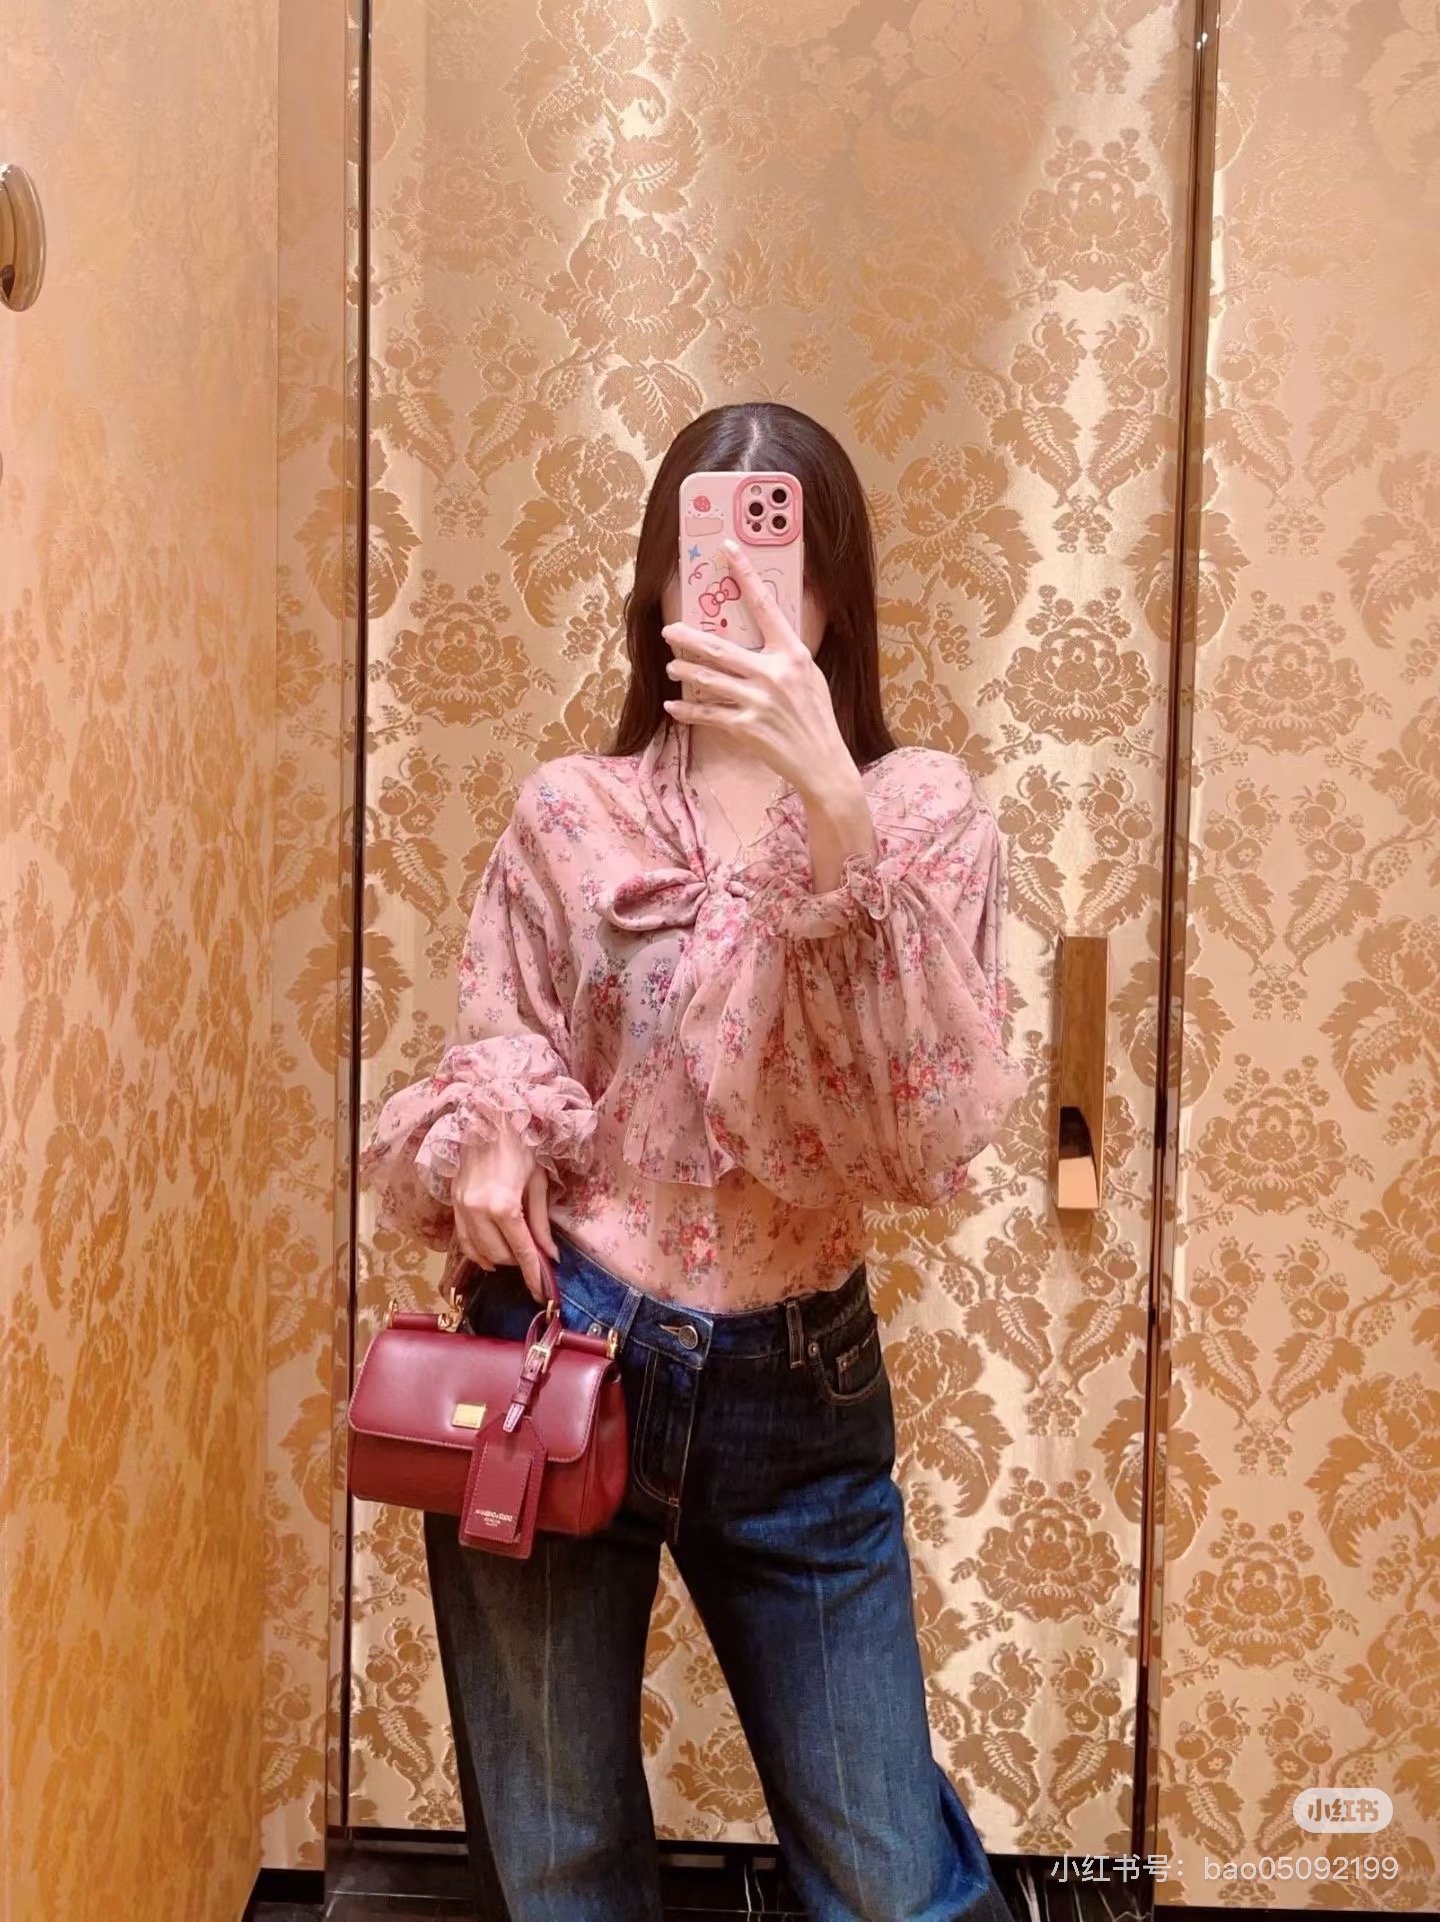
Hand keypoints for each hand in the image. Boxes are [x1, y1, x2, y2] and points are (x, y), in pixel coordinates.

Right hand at [452, 1117, 557, 1305]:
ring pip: (479, 1252)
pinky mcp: (453, 1203)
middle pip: (500, 1256)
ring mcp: (462, 1208)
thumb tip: (550, 1255)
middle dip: (519, 1262)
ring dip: (500, 1259)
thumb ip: (541, 1222)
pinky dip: (477, 1253)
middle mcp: (478, 1210)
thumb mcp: (538, 1183)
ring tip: (515, 1253)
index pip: (522, 1251)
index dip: (534, 1275)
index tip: (542, 1293)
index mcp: (504, 1204)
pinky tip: (490, 1256)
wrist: (489, 1117)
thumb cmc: (521, 1145)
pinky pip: (463, 1241)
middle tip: (535, 1257)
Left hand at [661, 539, 853, 800]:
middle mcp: (773, 673)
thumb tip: (762, 634)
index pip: (765, 605)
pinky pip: (706, 713)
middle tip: (668, 630)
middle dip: (687, 638)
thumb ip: (785, 654)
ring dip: (683, 671)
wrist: (821, 760)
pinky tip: (674, 706)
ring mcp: (757, 701)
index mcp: (792, 653)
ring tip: (671, 667)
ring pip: (707, 679)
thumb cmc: (816, 716)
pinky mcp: (744, 727)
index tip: (728, 550)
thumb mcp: (810, 675)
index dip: (746, 574)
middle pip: (719, 648)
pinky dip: (686, 710)